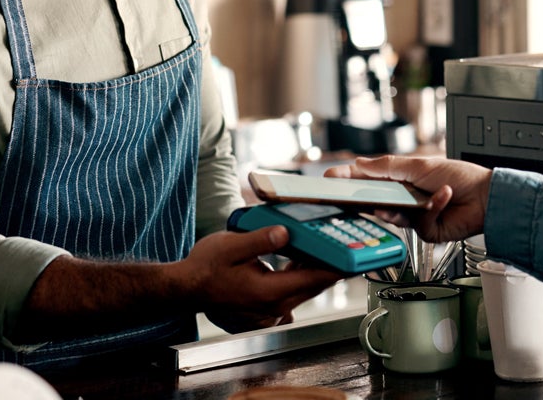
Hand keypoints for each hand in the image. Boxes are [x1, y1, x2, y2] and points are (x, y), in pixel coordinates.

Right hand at [183, 228, 342, 328]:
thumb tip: (285, 233)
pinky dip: (301, 274)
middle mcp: (274, 306)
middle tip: (350, 245)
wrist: (185, 288)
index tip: (357, 257)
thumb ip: (260, 240)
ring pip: (304, 288)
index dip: (339, 267)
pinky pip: (292, 290)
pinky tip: (302, 257)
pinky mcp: (266, 308)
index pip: (314, 279)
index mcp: (269, 292)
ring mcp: (271, 310)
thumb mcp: (231, 246)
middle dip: (333, 265)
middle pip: (314, 285)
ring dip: (316, 269)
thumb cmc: (204, 268)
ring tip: (328, 246)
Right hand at [325, 155, 491, 242]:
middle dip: (363, 199)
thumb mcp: (419, 165)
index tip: (329, 180)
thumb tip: (359, 164)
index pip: (368, 180)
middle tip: (346, 198)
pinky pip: (418, 223)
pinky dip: (432, 208)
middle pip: (375, 201)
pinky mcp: (425, 232)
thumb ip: (387, 167)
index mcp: (401, 179)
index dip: (349, 180)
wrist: (487, 198)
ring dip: (397, 208)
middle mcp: (405, 198)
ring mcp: (414, 216)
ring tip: (403, 200)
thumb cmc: (460, 176)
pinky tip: (444, 196)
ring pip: (392, 217)